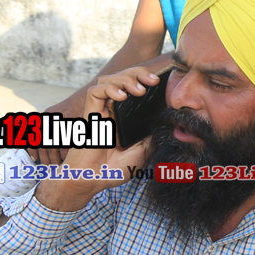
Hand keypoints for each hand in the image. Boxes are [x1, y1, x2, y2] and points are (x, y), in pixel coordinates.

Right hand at [32, 68, 158, 209]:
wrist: (93, 180)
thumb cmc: (115, 168)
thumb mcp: (143, 151)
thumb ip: (152, 135)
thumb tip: (165, 120)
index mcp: (126, 115)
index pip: (135, 88)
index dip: (146, 80)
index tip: (161, 83)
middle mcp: (113, 110)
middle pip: (123, 78)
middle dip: (139, 73)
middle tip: (154, 80)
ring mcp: (101, 111)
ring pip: (108, 80)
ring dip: (125, 79)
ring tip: (139, 89)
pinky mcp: (89, 115)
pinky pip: (94, 92)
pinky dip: (108, 89)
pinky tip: (121, 96)